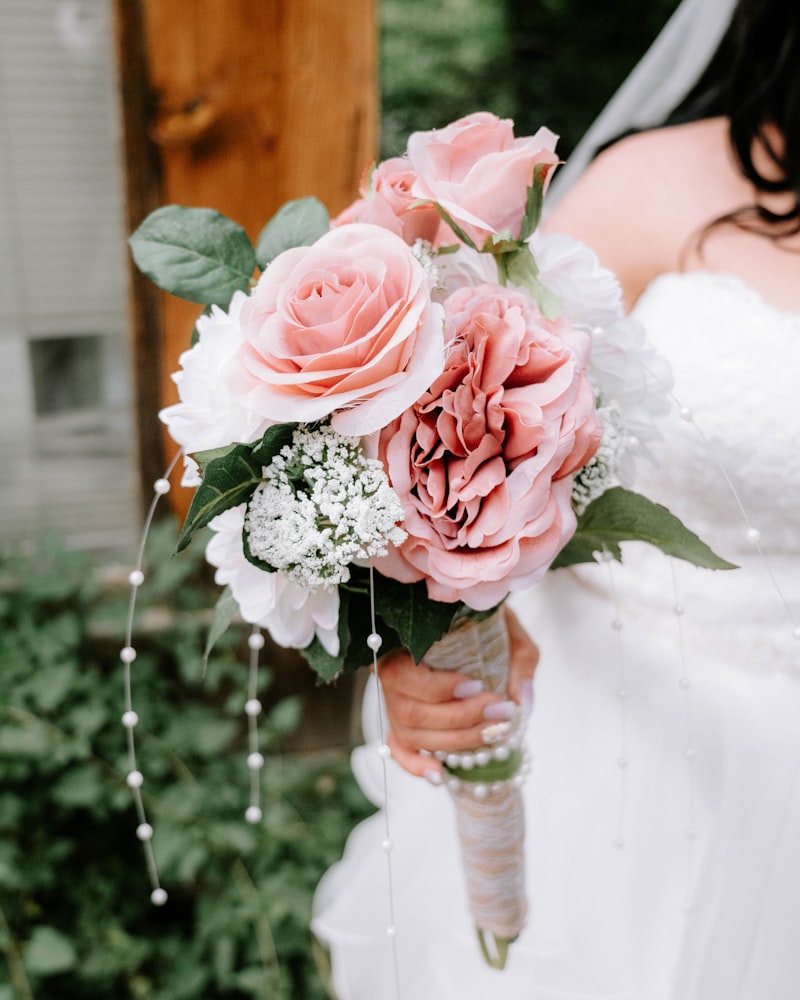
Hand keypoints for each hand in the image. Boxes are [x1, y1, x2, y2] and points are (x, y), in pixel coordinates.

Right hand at [377, 605, 538, 779]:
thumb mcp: (507, 625)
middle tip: (501, 713)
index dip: (441, 689)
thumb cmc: (482, 621)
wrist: (463, 621)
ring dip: (454, 742)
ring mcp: (394, 702)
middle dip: (461, 719)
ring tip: (493, 734)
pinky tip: (440, 774)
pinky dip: (416, 765)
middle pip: (413, 713)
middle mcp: (391, 676)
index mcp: (402, 644)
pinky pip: (399, 750)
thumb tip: (522, 702)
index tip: (479, 687)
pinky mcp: (400, 722)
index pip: (406, 676)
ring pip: (410, 735)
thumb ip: (519, 657)